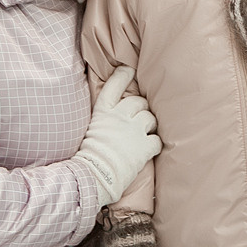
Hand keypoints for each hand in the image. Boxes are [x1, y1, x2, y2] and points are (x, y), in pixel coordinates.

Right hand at [76, 66, 161, 207]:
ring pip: (150, 118)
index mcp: (103, 112)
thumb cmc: (89, 156)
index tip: (129, 70)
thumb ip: (104, 118)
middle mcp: (119, 117)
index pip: (114, 85)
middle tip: (137, 120)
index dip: (123, 75)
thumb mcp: (91, 128)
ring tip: (144, 134)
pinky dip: (155, 144)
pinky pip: (157, 139)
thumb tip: (116, 113)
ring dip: (150, 125)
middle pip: (138, 102)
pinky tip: (149, 149)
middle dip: (141, 109)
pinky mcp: (144, 147)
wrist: (93, 176)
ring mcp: (133, 131)